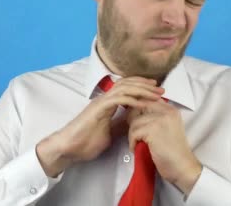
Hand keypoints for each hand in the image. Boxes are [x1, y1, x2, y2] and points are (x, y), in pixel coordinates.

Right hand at [37, 77, 163, 176]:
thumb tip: (136, 121)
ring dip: (142, 89)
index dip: (142, 86)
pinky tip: (143, 104)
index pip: (127, 87)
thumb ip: (121, 124)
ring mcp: (101, 102)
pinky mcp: (98, 108)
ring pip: (125, 88)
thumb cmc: (86, 141)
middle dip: (145, 84)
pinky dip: (132, 100)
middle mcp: (104, 98)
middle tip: (161, 88)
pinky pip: (118, 99)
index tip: (156, 91)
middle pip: (127, 83)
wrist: (69, 147)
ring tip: (156, 94)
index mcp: (107, 103)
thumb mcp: (111, 132)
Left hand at [127, 99, 202, 194]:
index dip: (137, 108)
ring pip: (134, 121)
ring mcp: (160, 120)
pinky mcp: (153, 130)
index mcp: (171, 109)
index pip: (147, 99)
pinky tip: (137, 149)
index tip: (134, 121)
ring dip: (132, 135)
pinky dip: (132, 142)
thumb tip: (133, 110)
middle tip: (134, 134)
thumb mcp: (166, 128)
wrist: (182, 168)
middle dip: (132, 120)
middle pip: (139, 107)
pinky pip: (134, 132)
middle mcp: (167, 111)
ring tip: (137, 144)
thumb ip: (155, 117)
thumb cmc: (172, 152)